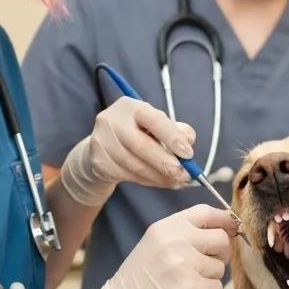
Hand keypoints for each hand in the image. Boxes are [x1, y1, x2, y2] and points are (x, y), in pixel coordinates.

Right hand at [49, 205, 236, 288]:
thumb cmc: (140, 279)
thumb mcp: (157, 244)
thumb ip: (185, 233)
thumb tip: (227, 227)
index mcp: (167, 226)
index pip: (206, 212)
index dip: (224, 220)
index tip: (230, 229)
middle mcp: (177, 240)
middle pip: (221, 239)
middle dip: (219, 254)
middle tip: (202, 266)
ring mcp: (184, 264)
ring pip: (220, 267)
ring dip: (209, 278)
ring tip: (185, 283)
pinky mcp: (191, 288)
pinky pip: (217, 288)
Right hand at [59, 97, 195, 206]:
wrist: (102, 145)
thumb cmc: (137, 131)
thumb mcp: (156, 124)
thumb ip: (175, 129)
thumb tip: (188, 141)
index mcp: (132, 107)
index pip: (154, 120)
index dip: (172, 137)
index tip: (188, 154)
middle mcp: (113, 121)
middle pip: (142, 146)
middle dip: (166, 163)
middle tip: (184, 175)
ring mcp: (103, 142)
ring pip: (136, 165)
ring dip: (159, 177)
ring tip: (176, 181)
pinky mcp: (100, 162)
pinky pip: (129, 176)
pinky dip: (148, 181)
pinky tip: (159, 181)